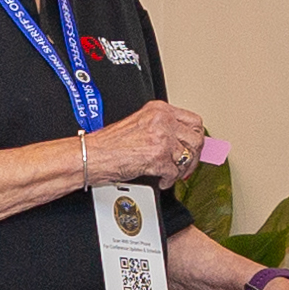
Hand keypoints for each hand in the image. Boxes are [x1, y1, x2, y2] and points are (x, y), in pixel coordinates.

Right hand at [88, 100, 207, 191]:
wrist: (92, 155)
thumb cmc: (108, 144)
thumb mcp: (138, 125)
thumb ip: (161, 128)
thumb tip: (180, 140)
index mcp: (158, 110)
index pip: (193, 120)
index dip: (195, 137)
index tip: (193, 147)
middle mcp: (162, 121)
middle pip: (196, 139)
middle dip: (194, 156)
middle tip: (187, 165)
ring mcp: (161, 138)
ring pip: (188, 157)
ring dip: (181, 170)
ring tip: (171, 173)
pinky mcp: (158, 157)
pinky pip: (174, 173)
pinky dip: (169, 180)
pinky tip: (160, 180)